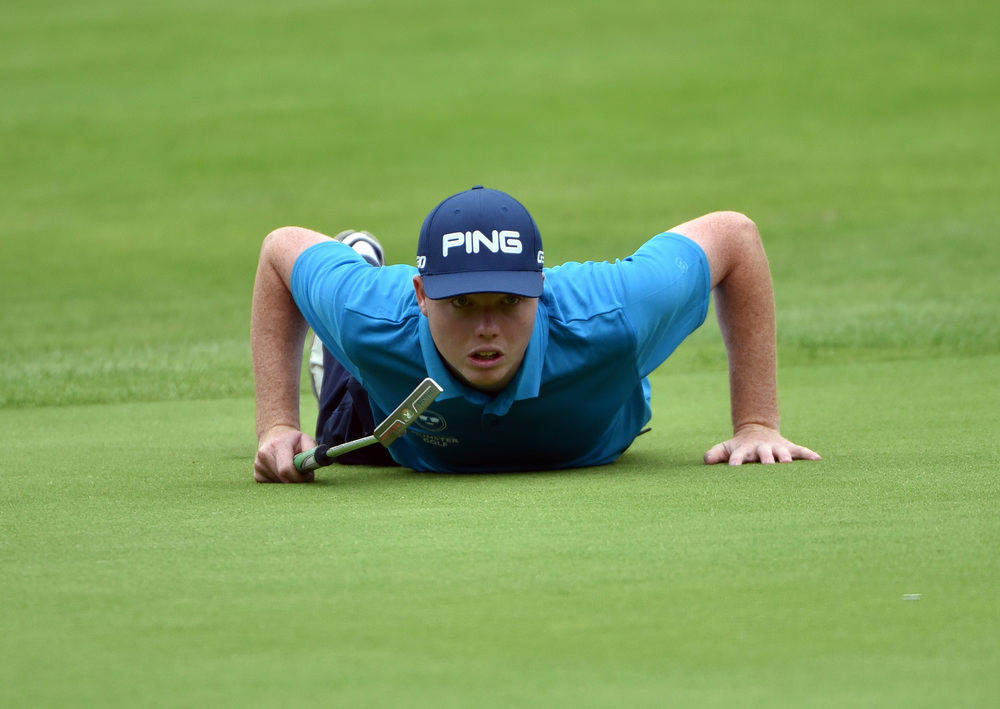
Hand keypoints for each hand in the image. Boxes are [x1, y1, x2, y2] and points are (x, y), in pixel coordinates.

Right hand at [254, 425, 318, 482]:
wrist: (274, 435)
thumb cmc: (293, 440)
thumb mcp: (306, 439)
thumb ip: (313, 452)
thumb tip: (317, 464)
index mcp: (278, 445)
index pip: (286, 469)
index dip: (299, 477)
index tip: (308, 476)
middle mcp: (265, 455)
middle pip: (283, 479)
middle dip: (297, 481)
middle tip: (304, 475)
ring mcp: (259, 466)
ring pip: (279, 485)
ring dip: (290, 482)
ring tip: (292, 470)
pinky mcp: (257, 475)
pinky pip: (273, 487)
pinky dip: (282, 483)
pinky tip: (282, 473)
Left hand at [704, 424, 821, 465]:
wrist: (756, 431)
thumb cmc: (738, 447)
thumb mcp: (726, 448)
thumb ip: (715, 454)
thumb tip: (707, 460)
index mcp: (745, 449)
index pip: (739, 455)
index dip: (736, 460)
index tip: (734, 467)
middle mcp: (762, 448)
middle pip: (763, 453)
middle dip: (765, 459)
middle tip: (767, 466)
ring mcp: (776, 448)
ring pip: (782, 452)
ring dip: (785, 457)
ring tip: (788, 463)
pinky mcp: (789, 448)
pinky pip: (801, 451)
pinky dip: (809, 455)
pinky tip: (818, 460)